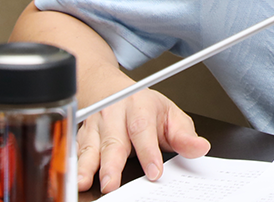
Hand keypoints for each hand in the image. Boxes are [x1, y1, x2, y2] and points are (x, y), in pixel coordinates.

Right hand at [76, 88, 210, 192]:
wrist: (109, 89)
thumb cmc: (143, 108)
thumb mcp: (170, 115)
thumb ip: (184, 135)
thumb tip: (201, 147)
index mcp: (139, 106)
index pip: (143, 130)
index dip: (148, 152)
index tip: (154, 172)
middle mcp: (113, 114)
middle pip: (112, 141)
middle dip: (111, 164)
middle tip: (112, 184)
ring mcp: (94, 126)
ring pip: (88, 147)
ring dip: (85, 167)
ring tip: (84, 182)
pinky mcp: (79, 137)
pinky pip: (74, 152)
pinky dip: (72, 166)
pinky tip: (73, 178)